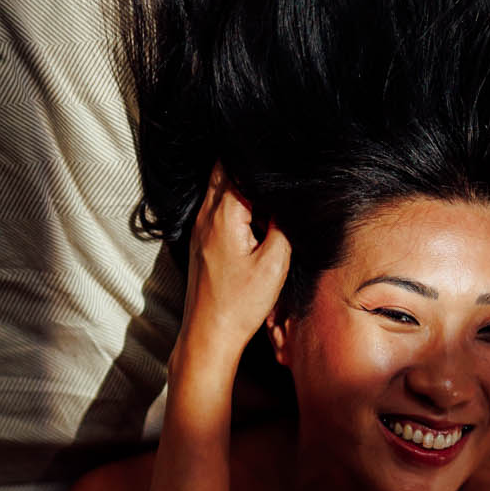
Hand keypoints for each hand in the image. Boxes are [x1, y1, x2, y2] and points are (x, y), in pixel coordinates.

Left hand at [177, 167, 291, 371]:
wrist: (209, 334)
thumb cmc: (239, 305)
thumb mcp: (274, 264)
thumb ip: (283, 224)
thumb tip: (290, 200)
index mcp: (223, 215)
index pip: (239, 166)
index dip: (260, 158)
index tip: (282, 156)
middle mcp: (205, 216)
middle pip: (223, 170)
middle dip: (248, 164)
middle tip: (277, 169)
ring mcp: (199, 228)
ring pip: (218, 188)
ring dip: (241, 184)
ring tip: (269, 194)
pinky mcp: (201, 241)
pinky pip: (216, 207)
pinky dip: (235, 202)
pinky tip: (254, 217)